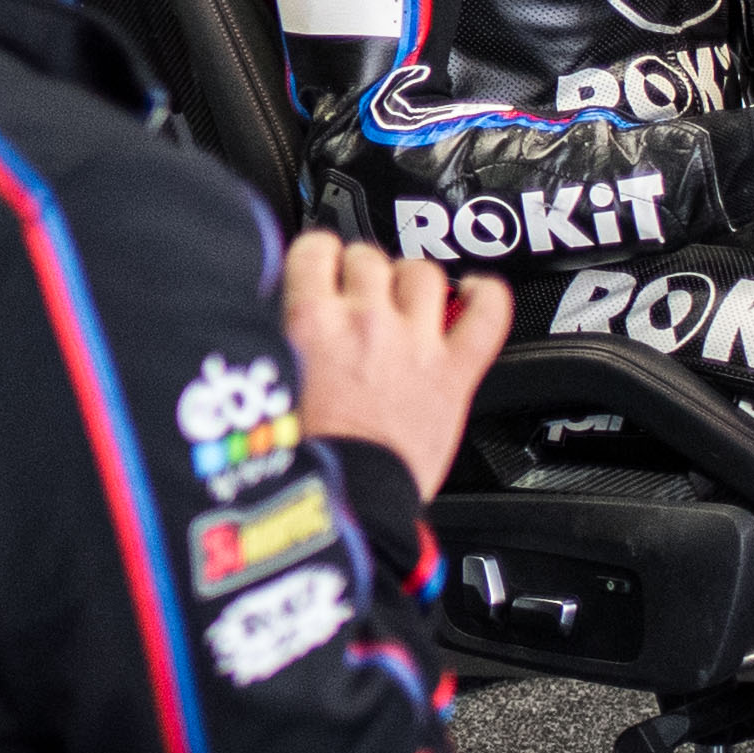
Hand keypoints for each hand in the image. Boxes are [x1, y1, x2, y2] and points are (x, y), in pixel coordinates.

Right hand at [280, 227, 514, 501]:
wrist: (349, 504)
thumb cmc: (305, 459)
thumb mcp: (267, 385)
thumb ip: (279, 341)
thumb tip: (285, 315)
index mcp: (311, 321)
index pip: (316, 248)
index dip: (319, 256)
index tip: (321, 268)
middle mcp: (366, 321)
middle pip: (369, 257)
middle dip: (361, 273)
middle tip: (358, 299)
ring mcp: (416, 343)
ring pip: (423, 273)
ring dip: (411, 281)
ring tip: (406, 300)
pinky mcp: (454, 373)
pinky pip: (486, 315)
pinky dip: (487, 296)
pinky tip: (476, 292)